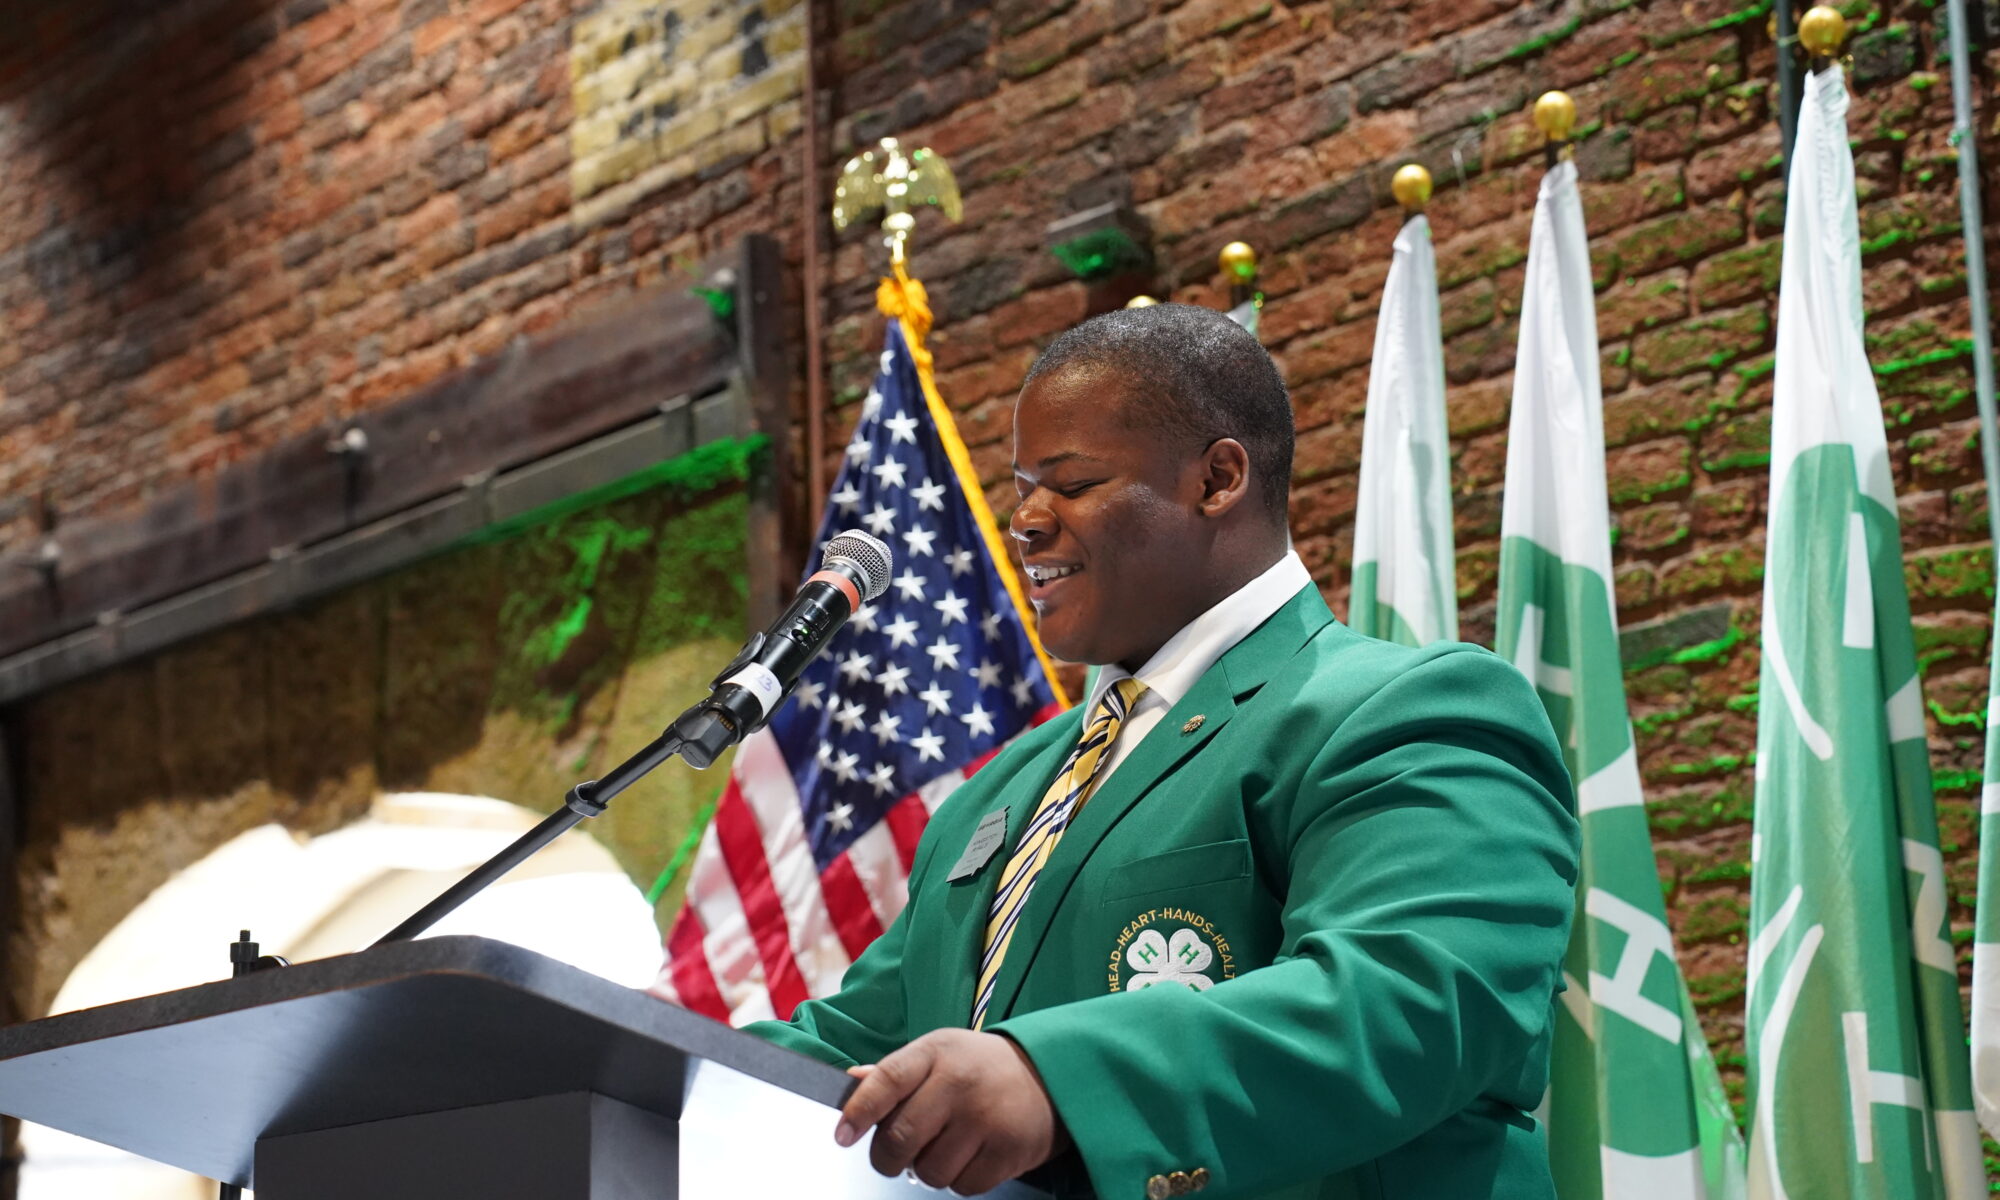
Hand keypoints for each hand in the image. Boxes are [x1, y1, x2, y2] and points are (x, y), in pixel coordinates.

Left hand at [833, 1028, 1068, 1192]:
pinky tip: (971, 1156)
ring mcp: (985, 1118)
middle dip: (887, 1157)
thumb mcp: (940, 1052)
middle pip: (901, 1138)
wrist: (1051, 1075)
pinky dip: (959, 1180)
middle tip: (894, 1154)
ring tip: (945, 1148)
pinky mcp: (1008, 1151)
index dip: (859, 1111)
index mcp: (937, 1053)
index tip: (843, 1135)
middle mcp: (960, 1083)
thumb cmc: (983, 1067)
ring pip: (928, 1171)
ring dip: (928, 1169)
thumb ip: (896, 1072)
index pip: (886, 1081)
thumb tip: (851, 1082)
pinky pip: (962, 1187)